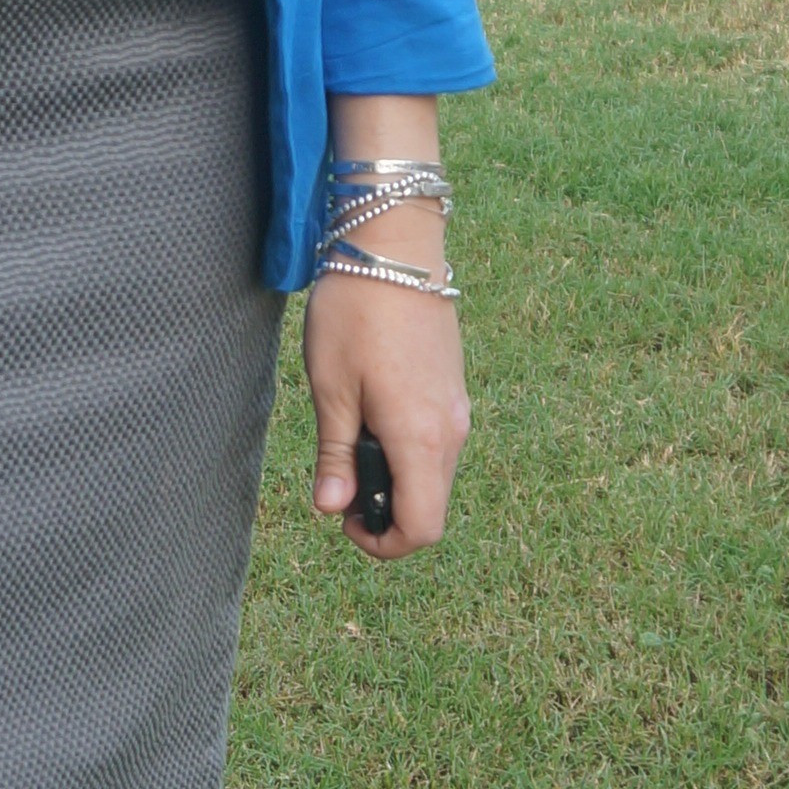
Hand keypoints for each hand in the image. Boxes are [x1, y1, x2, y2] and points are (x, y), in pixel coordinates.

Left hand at [302, 93, 468, 558]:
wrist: (395, 246)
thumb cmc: (356, 313)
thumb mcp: (331, 388)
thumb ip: (336, 454)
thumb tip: (334, 507)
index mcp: (421, 438)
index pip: (421, 528)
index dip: (382, 542)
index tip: (343, 519)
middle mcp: (451, 431)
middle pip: (430, 506)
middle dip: (385, 512)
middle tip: (338, 481)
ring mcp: (457, 408)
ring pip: (432, 474)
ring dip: (394, 478)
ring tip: (349, 438)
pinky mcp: (453, 387)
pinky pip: (435, 442)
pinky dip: (405, 449)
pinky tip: (370, 413)